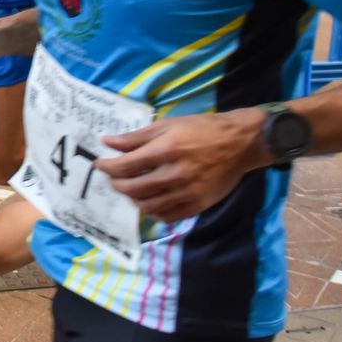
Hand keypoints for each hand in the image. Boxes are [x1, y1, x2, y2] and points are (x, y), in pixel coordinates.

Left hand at [96, 109, 267, 221]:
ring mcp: (187, 193)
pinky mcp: (198, 205)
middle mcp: (174, 175)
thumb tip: (107, 142)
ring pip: (148, 206)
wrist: (240, 143)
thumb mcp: (167, 125)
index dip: (108, 167)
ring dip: (133, 199)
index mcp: (165, 150)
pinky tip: (150, 202)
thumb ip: (136, 137)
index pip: (125, 166)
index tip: (100, 164)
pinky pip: (168, 216)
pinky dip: (154, 211)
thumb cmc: (202, 129)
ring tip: (130, 190)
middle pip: (133, 189)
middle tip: (114, 179)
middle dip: (117, 185)